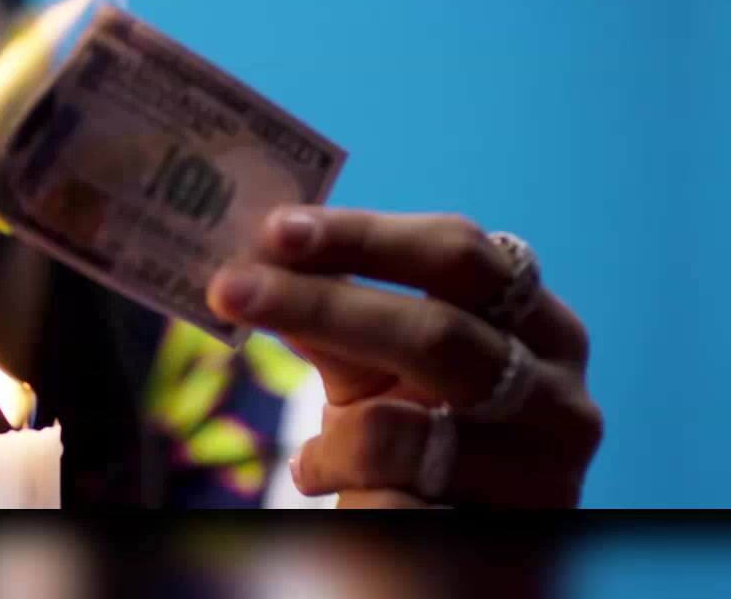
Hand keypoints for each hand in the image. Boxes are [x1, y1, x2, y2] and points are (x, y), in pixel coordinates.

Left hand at [206, 207, 602, 507]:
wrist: (451, 560)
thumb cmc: (418, 447)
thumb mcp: (376, 372)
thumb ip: (335, 316)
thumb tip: (264, 256)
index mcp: (538, 325)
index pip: (456, 253)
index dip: (364, 235)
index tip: (277, 229)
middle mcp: (558, 392)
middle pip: (434, 328)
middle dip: (321, 302)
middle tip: (231, 286)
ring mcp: (541, 469)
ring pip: (399, 424)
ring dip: (328, 423)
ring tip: (304, 448)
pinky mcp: (506, 533)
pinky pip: (386, 486)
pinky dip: (335, 468)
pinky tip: (321, 479)